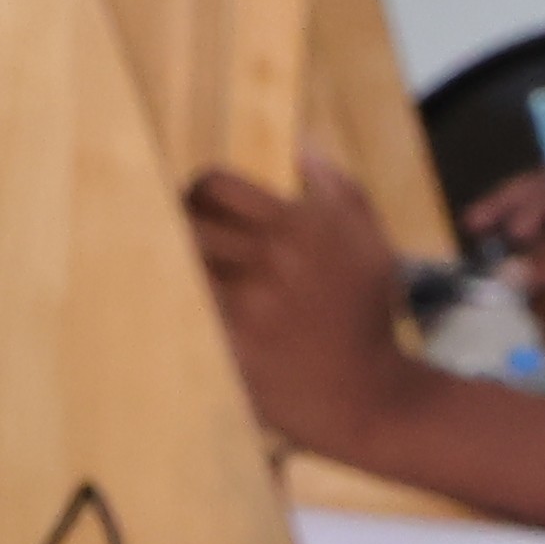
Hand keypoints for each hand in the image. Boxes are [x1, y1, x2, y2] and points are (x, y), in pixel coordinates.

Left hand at [182, 151, 425, 461]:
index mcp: (300, 224)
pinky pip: (181, 310)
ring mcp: (246, 303)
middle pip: (188, 220)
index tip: (197, 204)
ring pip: (178, 263)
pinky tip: (172, 306)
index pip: (215, 185)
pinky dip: (173, 302)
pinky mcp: (229, 344)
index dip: (199, 191)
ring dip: (172, 263)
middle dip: (179, 224)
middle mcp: (269, 257)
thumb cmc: (369, 317)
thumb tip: (301, 148)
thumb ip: (341, 190)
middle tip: (178, 234)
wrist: (366, 395)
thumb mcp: (373, 244)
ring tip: (171, 268)